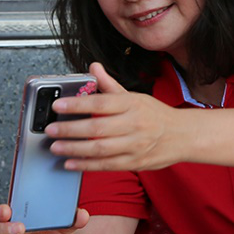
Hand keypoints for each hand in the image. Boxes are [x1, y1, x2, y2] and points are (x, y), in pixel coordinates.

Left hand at [44, 62, 184, 171]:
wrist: (183, 136)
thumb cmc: (155, 115)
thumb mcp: (134, 96)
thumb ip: (110, 85)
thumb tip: (93, 67)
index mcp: (131, 104)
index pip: (100, 102)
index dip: (77, 104)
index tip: (58, 106)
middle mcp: (133, 124)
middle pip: (97, 127)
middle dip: (70, 130)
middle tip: (50, 130)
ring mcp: (135, 145)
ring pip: (100, 148)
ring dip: (74, 149)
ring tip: (56, 147)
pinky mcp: (135, 162)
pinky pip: (107, 165)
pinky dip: (86, 165)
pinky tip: (71, 163)